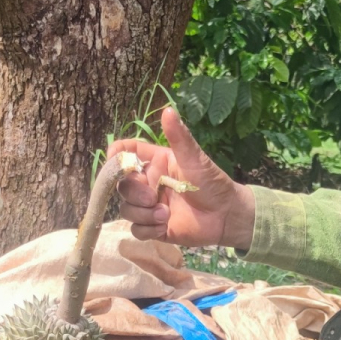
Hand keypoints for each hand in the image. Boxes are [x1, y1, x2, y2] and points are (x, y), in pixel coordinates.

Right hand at [107, 107, 255, 249]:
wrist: (226, 215)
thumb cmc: (211, 182)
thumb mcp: (194, 158)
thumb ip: (178, 137)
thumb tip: (168, 110)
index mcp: (155, 163)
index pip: (125, 154)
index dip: (116, 157)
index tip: (114, 161)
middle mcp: (148, 184)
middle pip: (122, 186)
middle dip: (134, 193)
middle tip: (152, 197)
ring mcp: (149, 206)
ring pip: (126, 210)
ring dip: (143, 214)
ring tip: (165, 215)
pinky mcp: (154, 227)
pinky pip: (136, 230)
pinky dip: (148, 229)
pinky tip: (164, 227)